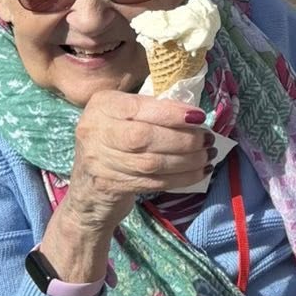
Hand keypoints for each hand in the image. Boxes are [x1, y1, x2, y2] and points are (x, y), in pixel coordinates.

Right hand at [49, 91, 212, 271]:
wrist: (87, 190)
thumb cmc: (115, 144)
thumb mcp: (125, 118)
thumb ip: (150, 111)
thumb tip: (192, 116)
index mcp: (102, 105)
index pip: (139, 107)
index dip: (172, 113)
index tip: (199, 117)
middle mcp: (94, 130)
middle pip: (145, 136)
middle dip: (183, 139)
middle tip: (208, 140)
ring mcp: (98, 160)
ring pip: (151, 162)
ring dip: (187, 160)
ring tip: (208, 156)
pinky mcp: (109, 186)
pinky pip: (153, 182)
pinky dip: (181, 178)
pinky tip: (198, 173)